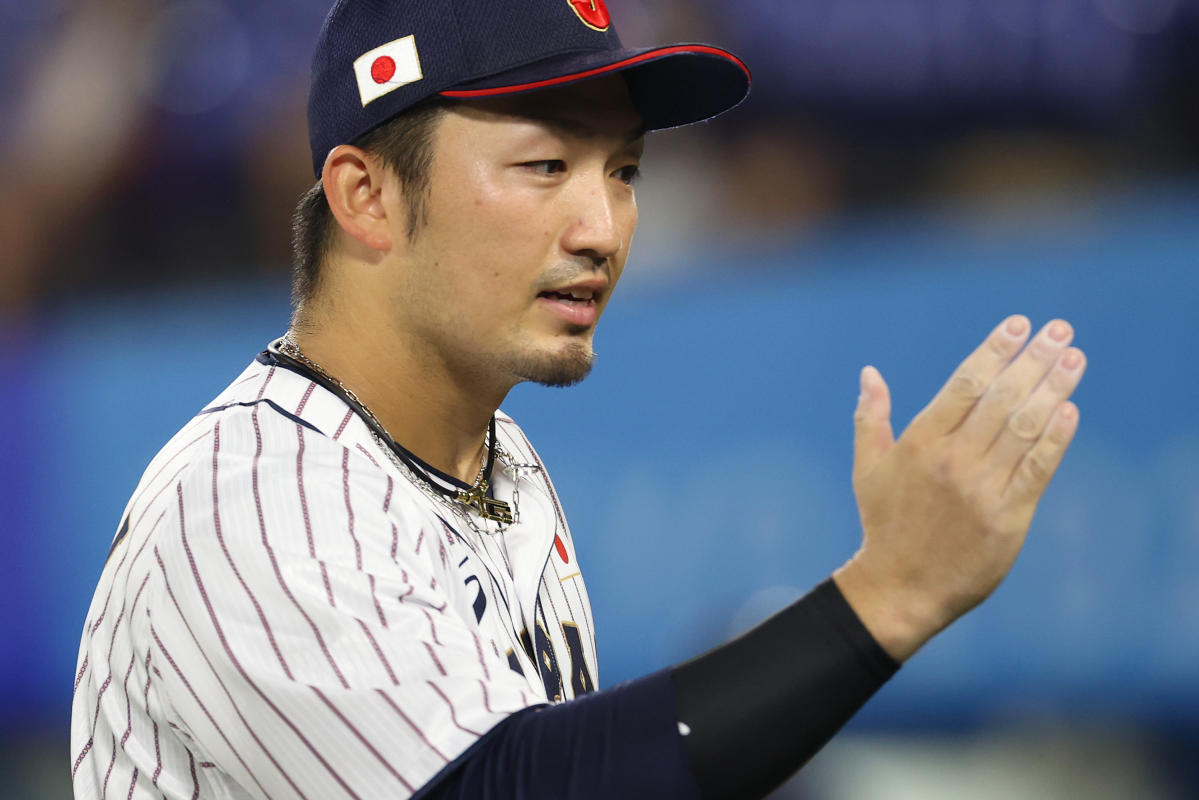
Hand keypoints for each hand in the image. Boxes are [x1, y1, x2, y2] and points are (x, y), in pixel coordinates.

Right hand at [833, 316, 1084, 661]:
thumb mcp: (867, 468)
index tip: (1017, 324)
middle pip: (1001, 397)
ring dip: (1053, 389)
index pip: (964, 384)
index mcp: (920, 443)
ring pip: (1024, 427)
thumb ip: (871, 417)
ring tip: (1075, 359)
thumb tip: (870, 373)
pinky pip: (1037, 470)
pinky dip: (1056, 440)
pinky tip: (1070, 412)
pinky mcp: (1007, 518)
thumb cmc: (884, 524)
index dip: (993, 350)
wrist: (900, 587)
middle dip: (1034, 359)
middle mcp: (952, 460)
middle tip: (1060, 330)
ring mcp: (982, 489)